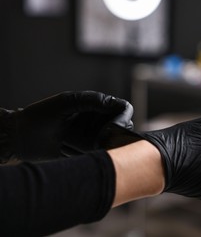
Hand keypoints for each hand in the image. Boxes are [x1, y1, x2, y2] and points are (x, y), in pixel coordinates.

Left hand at [0, 91, 133, 161]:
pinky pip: (99, 156)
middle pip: (122, 128)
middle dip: (113, 135)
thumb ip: (92, 100)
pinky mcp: (87, 153)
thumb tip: (118, 104)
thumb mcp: (66, 102)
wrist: (20, 137)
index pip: (123, 109)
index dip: (122, 118)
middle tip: (97, 140)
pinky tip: (70, 151)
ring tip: (73, 143)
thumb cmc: (41, 115)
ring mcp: (94, 138)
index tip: (111, 127)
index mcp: (96, 106)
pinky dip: (90, 155)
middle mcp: (99, 121)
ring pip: (112, 144)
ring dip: (100, 146)